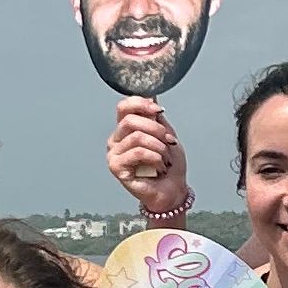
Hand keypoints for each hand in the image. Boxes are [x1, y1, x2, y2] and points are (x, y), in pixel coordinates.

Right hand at [106, 101, 189, 222]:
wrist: (173, 190)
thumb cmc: (169, 165)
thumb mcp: (166, 134)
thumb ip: (156, 117)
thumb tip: (151, 97)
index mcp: (125, 129)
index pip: (124, 107)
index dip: (141, 104)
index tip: (159, 111)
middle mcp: (116, 140)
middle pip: (130, 120)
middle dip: (155, 129)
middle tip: (169, 141)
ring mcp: (114, 153)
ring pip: (137, 137)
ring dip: (159, 147)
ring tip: (165, 159)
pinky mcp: (116, 167)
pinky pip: (137, 152)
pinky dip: (155, 158)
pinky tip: (159, 167)